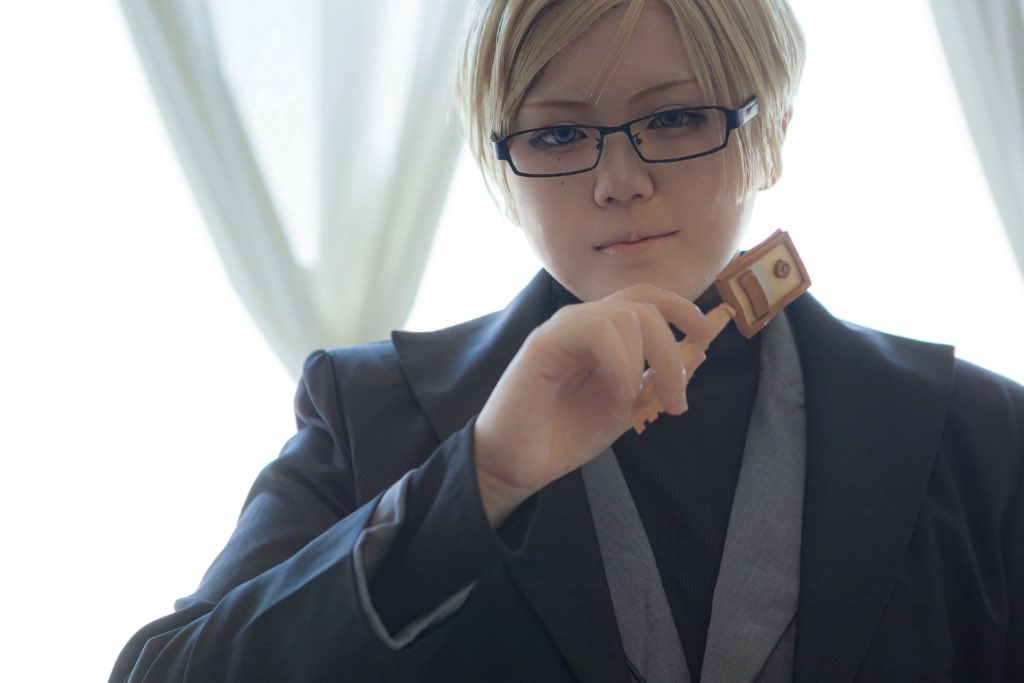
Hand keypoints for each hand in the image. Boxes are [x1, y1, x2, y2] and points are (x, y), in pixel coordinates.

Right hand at [473, 284, 715, 526]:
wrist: (517, 464)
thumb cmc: (565, 434)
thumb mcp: (627, 405)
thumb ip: (657, 379)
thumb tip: (699, 353)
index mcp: (602, 333)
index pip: (645, 297)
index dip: (680, 307)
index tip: (707, 333)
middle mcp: (582, 322)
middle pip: (644, 306)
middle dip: (672, 354)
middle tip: (674, 402)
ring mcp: (562, 329)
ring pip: (625, 316)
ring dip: (644, 364)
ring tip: (632, 405)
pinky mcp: (543, 342)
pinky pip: (596, 331)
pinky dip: (619, 364)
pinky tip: (615, 397)